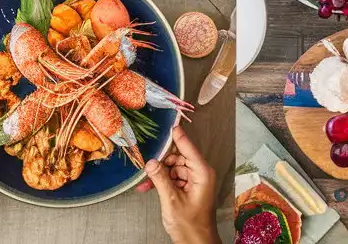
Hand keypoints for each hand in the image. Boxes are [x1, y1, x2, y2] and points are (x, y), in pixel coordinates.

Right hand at [136, 125, 219, 243]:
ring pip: (173, 166)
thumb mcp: (172, 201)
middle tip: (146, 165)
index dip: (176, 134)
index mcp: (202, 172)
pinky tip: (147, 187)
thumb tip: (150, 161)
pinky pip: (173, 177)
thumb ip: (160, 178)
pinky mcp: (188, 187)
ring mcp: (194, 180)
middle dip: (161, 161)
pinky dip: (161, 181)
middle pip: (177, 156)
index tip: (168, 121)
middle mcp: (200, 173)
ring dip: (159, 173)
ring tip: (145, 181)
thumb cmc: (190, 226)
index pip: (187, 146)